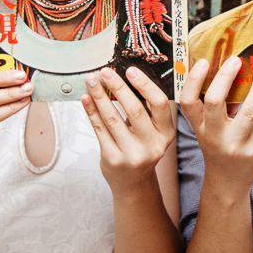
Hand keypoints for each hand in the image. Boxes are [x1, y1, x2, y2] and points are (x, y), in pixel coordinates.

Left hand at [81, 66, 175, 192]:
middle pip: (135, 109)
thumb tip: (126, 78)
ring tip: (91, 81)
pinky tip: (87, 99)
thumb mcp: (154, 133)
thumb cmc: (142, 150)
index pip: (159, 104)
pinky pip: (99, 130)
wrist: (133, 182)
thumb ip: (146, 110)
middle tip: (106, 72)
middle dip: (118, 87)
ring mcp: (132, 154)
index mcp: (166, 133)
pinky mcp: (112, 158)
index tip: (130, 70)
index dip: (145, 85)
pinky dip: (91, 112)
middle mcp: (152, 145)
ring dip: (100, 96)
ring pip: (113, 118)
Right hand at [179, 56, 252, 201]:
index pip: (188, 102)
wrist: (228, 182)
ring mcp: (235, 144)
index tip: (204, 61)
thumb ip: (218, 105)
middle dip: (226, 77)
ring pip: (249, 110)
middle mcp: (214, 136)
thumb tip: (233, 69)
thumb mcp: (210, 129)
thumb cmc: (219, 147)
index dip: (193, 80)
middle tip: (236, 60)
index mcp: (199, 127)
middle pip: (215, 102)